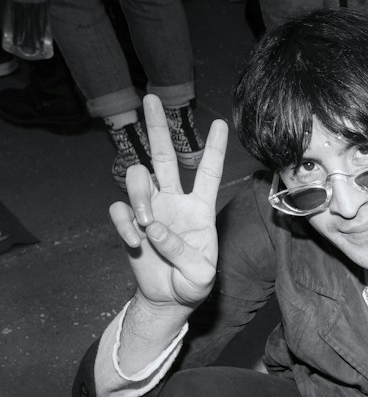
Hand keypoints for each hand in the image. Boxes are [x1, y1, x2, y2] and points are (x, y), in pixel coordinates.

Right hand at [107, 94, 227, 311]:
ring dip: (139, 195)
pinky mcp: (131, 223)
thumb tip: (154, 227)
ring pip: (137, 176)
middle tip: (150, 98)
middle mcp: (175, 201)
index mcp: (200, 209)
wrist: (171, 298)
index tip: (219, 123)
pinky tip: (135, 241)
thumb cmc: (193, 283)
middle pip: (164, 156)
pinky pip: (120, 208)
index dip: (214, 148)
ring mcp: (151, 209)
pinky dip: (124, 223)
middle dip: (158, 127)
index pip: (209, 173)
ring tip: (146, 225)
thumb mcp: (200, 274)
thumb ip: (182, 251)